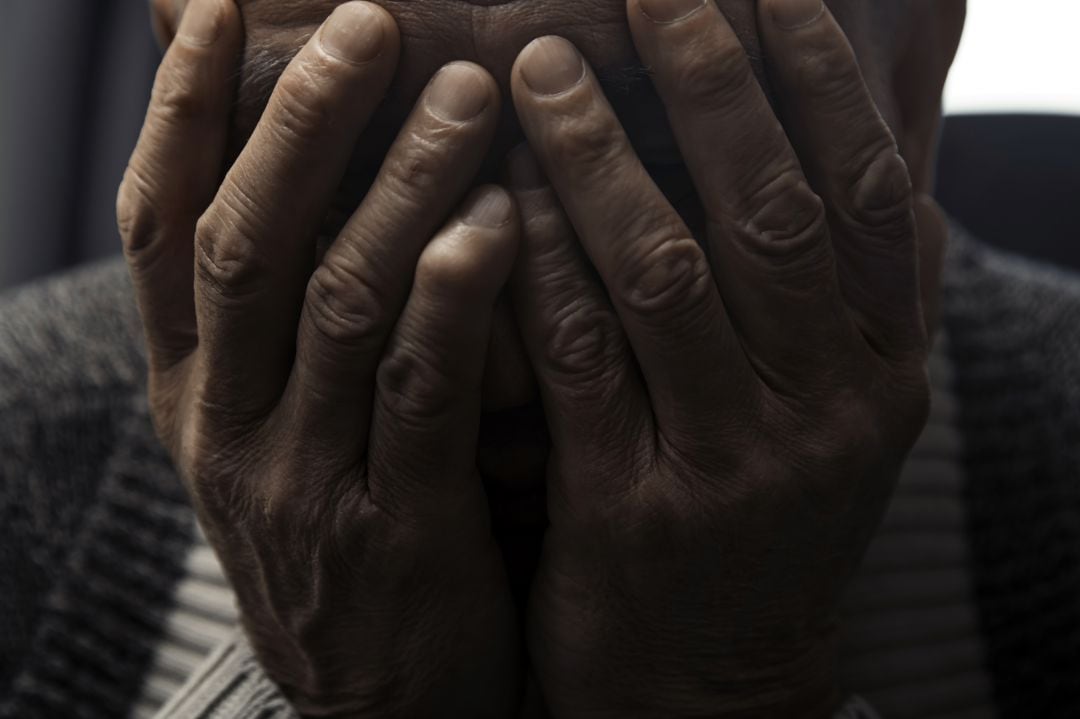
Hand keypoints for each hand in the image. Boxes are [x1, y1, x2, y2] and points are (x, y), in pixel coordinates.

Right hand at [117, 1, 520, 714]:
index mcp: (191, 387)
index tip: (217, 6)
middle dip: (299, 123)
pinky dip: (451, 306)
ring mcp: (301, 481)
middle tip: (368, 20)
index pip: (160, 226)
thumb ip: (290, 313)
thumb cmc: (345, 525)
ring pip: (336, 308)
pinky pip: (418, 402)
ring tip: (466, 93)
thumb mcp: (282, 423)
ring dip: (395, 191)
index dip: (179, 110)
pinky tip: (495, 225)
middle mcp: (225, 423)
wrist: (375, 703)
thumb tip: (314, 170)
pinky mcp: (391, 533)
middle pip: (244, 244)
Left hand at [506, 0, 939, 715]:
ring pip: (663, 275)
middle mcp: (827, 410)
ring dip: (599, 157)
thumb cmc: (770, 516)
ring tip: (538, 64)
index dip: (813, 75)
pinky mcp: (631, 510)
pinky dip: (536, 266)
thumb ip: (860, 281)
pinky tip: (495, 194)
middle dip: (709, 83)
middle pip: (771, 212)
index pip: (865, 189)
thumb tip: (888, 134)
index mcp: (886, 368)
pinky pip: (577, 362)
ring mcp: (731, 464)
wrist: (718, 680)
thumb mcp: (843, 404)